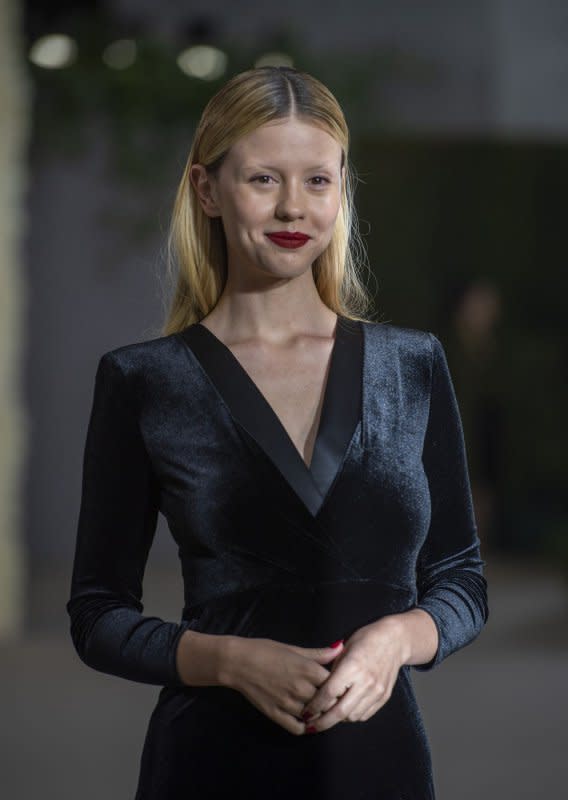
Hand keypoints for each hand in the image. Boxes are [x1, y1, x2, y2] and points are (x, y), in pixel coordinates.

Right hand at [225, 636, 344, 734]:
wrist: (238, 662)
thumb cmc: (266, 650)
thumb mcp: (294, 649)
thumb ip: (319, 653)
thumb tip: (340, 647)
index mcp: (308, 669)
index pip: (336, 684)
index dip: (338, 686)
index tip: (338, 686)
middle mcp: (302, 688)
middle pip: (328, 702)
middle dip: (330, 702)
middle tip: (329, 700)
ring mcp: (289, 703)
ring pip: (314, 716)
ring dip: (318, 714)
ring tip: (318, 709)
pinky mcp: (276, 714)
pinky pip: (297, 728)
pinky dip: (304, 727)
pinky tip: (305, 720)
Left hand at [300, 616, 407, 732]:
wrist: (395, 640)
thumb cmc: (366, 639)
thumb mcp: (345, 648)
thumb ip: (332, 669)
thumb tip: (318, 689)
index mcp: (353, 666)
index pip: (329, 693)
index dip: (315, 705)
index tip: (305, 712)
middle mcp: (366, 682)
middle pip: (340, 712)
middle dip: (323, 722)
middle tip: (310, 726)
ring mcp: (377, 691)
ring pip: (352, 716)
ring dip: (338, 719)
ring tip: (326, 716)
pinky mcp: (384, 697)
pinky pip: (365, 715)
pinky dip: (352, 716)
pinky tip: (344, 711)